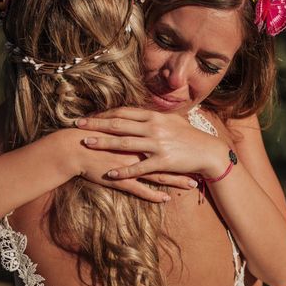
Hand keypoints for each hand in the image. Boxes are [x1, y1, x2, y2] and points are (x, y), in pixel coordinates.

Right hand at [62, 128, 196, 202]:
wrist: (73, 147)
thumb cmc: (92, 136)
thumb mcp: (114, 127)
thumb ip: (130, 127)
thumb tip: (142, 125)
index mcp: (137, 134)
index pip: (163, 140)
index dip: (180, 145)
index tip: (194, 150)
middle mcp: (137, 149)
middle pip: (166, 157)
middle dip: (184, 164)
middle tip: (200, 168)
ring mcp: (130, 164)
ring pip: (158, 174)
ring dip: (176, 181)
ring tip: (191, 186)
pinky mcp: (121, 178)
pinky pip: (140, 188)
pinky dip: (153, 195)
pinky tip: (165, 200)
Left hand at [76, 107, 229, 179]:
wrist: (208, 151)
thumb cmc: (190, 136)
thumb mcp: (172, 120)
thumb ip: (154, 116)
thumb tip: (140, 112)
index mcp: (154, 116)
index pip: (124, 112)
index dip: (105, 113)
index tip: (90, 115)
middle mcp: (153, 128)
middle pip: (118, 124)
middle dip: (96, 124)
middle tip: (77, 125)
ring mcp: (157, 144)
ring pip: (124, 143)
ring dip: (103, 142)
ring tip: (86, 143)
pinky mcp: (162, 162)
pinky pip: (139, 167)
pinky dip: (123, 171)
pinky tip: (110, 173)